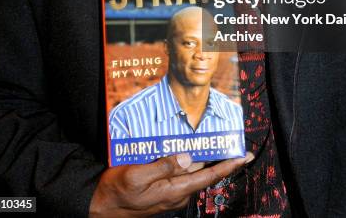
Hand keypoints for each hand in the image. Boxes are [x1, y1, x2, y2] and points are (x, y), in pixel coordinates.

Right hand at [89, 152, 252, 216]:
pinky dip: (185, 158)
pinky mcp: (162, 189)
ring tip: (211, 137)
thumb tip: (186, 156)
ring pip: (191, 170)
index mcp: (174, 190)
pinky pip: (178, 171)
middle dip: (217, 155)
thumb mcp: (137, 176)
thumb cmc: (116, 192)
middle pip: (203, 171)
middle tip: (229, 138)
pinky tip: (183, 145)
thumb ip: (162, 165)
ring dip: (200, 154)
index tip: (245, 156)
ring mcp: (170, 192)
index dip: (228, 166)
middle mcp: (177, 192)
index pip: (209, 176)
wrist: (100, 207)